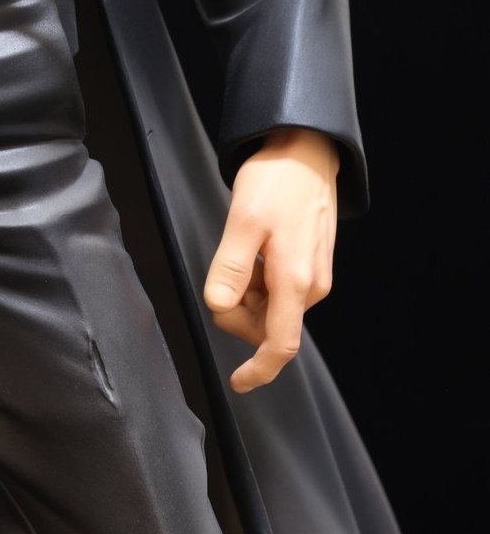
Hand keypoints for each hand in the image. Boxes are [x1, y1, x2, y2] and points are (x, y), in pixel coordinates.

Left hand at [203, 126, 339, 393]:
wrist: (307, 152)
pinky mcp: (311, 264)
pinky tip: (255, 249)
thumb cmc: (276, 181)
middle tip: (226, 268)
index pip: (280, 345)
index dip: (259, 370)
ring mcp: (314, 276)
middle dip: (239, 311)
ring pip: (271, 307)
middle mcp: (311, 286)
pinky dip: (260, 280)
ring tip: (244, 249)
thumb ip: (230, 268)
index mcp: (296, 281)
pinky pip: (279, 289)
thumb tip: (219, 306)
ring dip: (249, 293)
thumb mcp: (243, 221)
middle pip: (267, 326)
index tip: (238, 382)